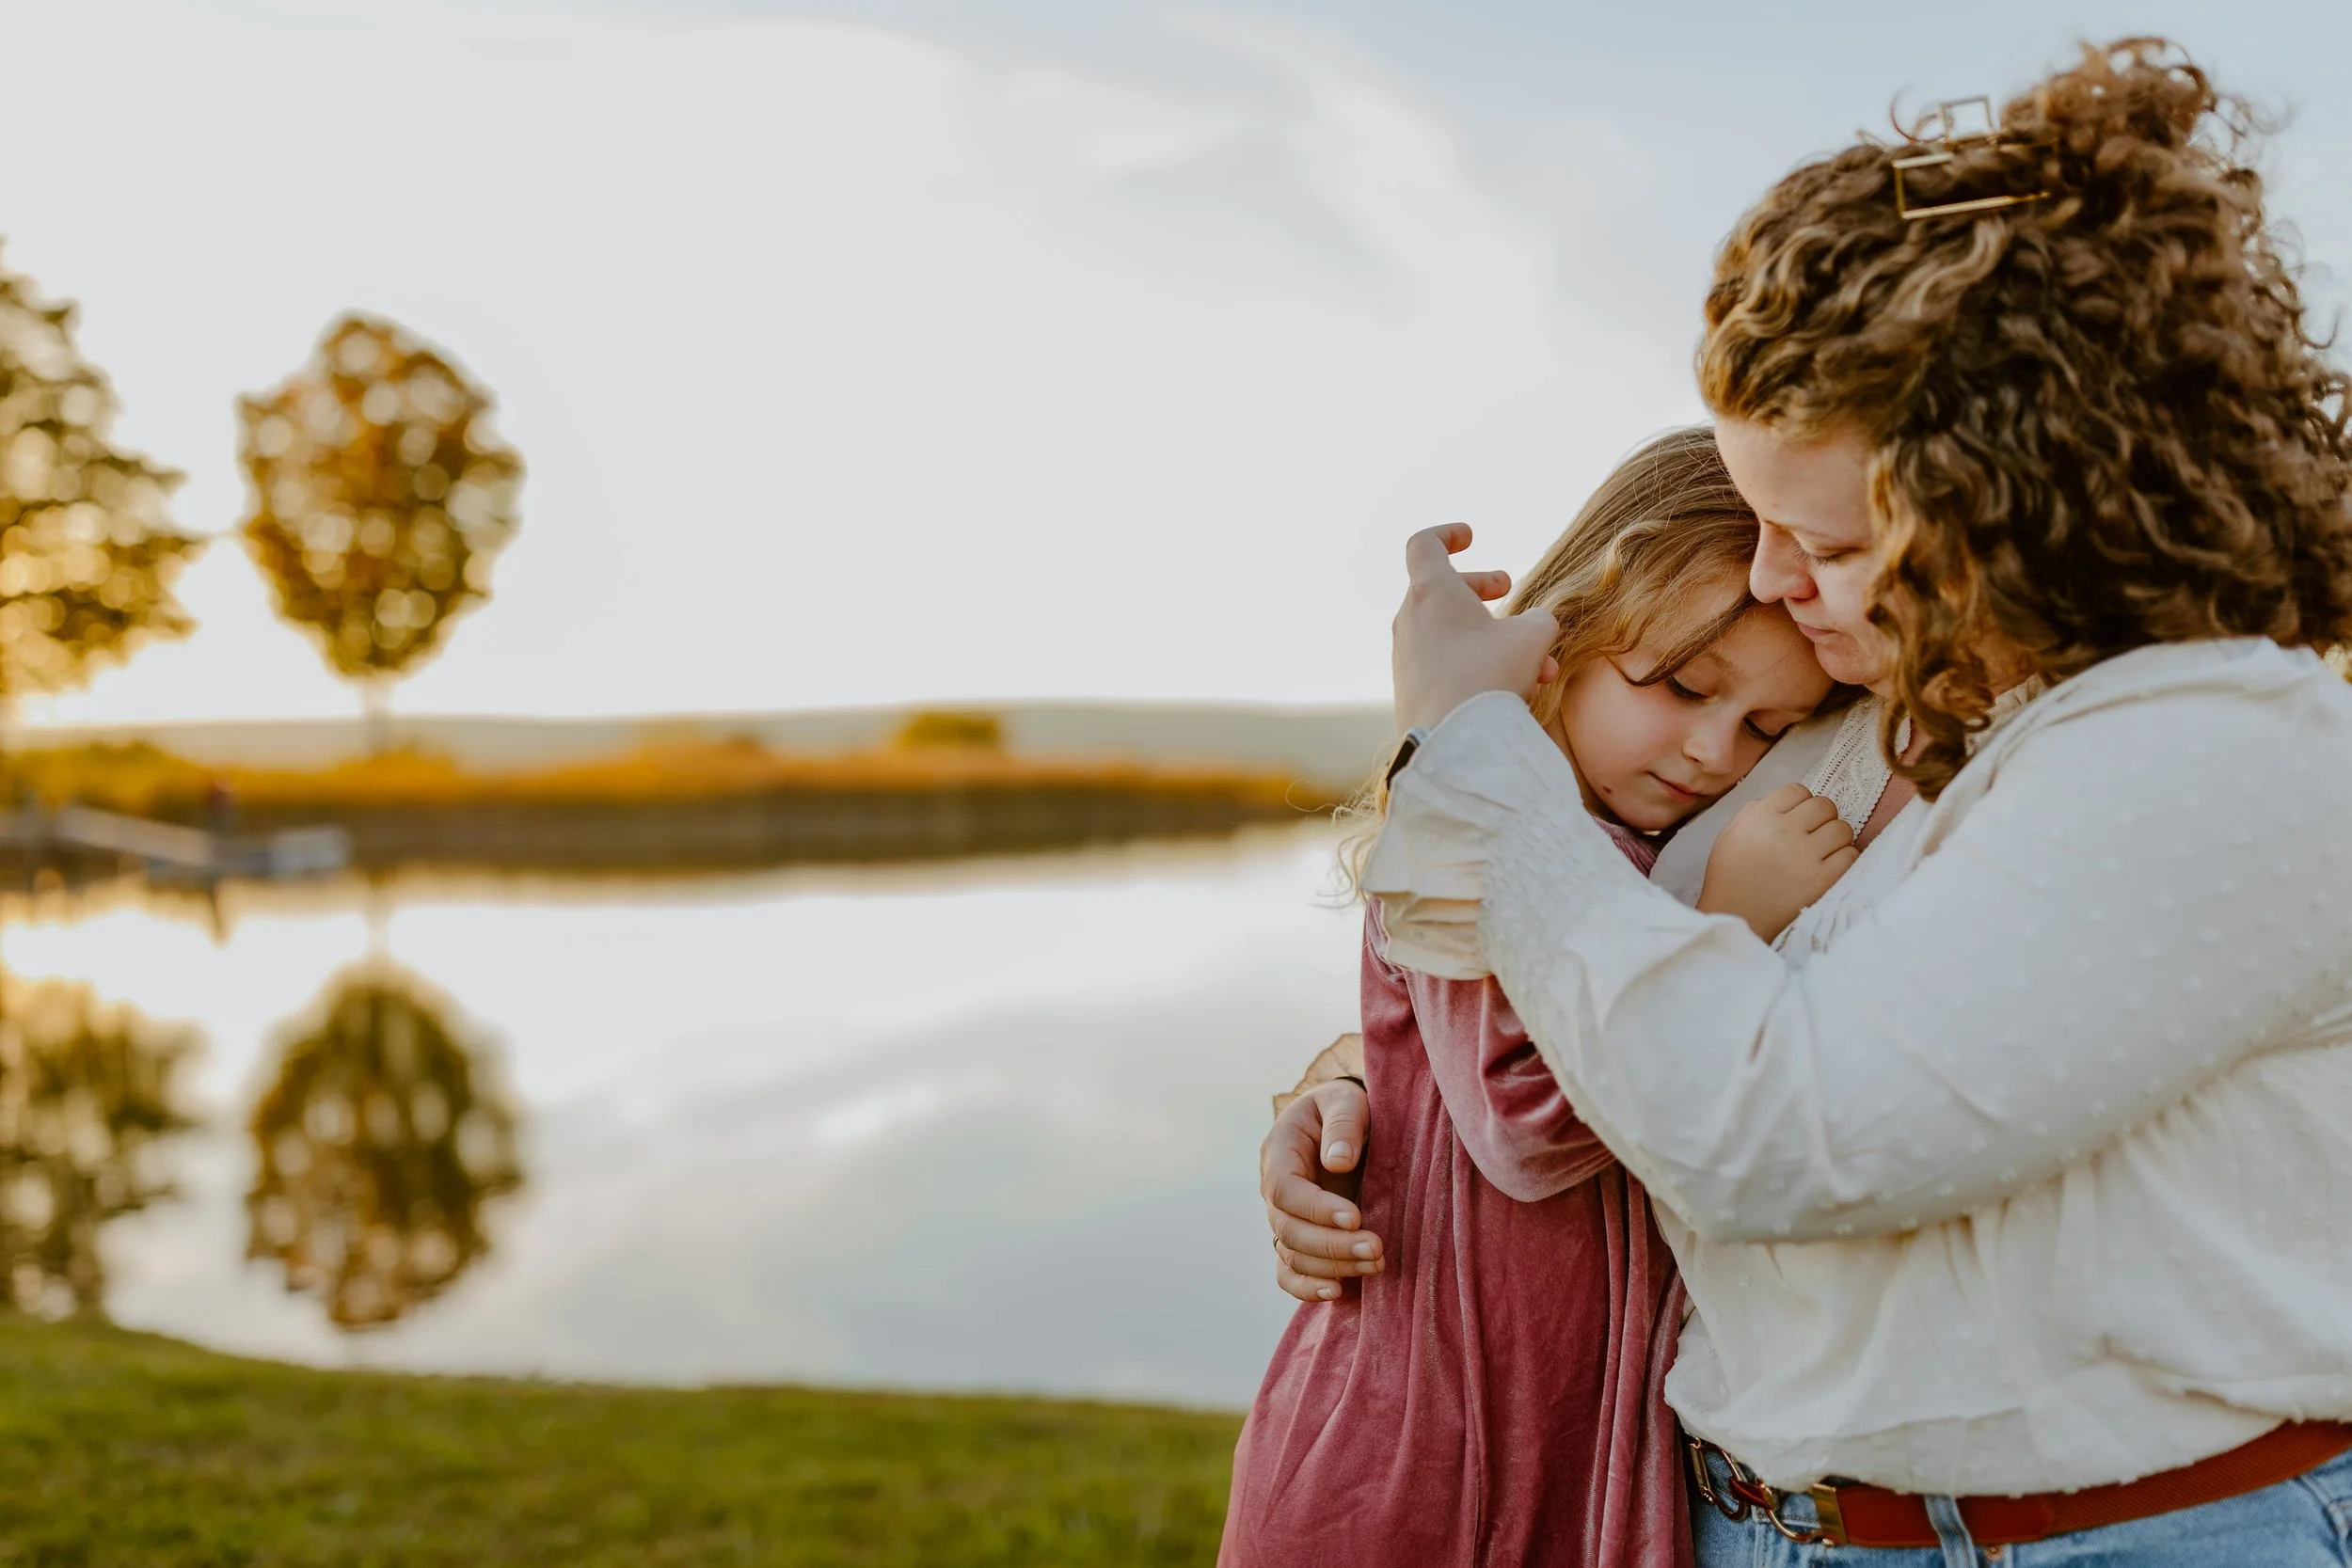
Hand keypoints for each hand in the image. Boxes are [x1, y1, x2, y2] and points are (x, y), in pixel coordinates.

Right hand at [1261, 1078, 1383, 1301]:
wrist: (1348, 1122)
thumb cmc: (1347, 1107)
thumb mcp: (1346, 1100)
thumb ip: (1342, 1124)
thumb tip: (1337, 1163)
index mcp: (1279, 1151)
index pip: (1285, 1189)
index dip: (1316, 1208)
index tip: (1355, 1217)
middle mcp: (1274, 1188)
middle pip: (1288, 1229)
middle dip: (1332, 1245)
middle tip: (1376, 1249)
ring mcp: (1284, 1217)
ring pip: (1292, 1254)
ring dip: (1332, 1266)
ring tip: (1376, 1264)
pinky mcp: (1299, 1238)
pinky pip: (1289, 1271)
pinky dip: (1306, 1287)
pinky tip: (1337, 1292)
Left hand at [1392, 524, 1560, 733]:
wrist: (1453, 742)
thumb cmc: (1490, 676)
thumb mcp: (1532, 636)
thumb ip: (1538, 619)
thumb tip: (1534, 626)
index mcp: (1431, 593)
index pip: (1424, 545)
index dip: (1448, 534)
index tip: (1471, 536)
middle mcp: (1410, 621)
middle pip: (1441, 588)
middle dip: (1479, 586)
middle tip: (1507, 587)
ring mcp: (1406, 657)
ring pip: (1451, 633)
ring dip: (1493, 637)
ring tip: (1536, 661)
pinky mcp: (1411, 690)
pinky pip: (1446, 665)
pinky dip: (1478, 665)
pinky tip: (1515, 690)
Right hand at [1696, 782, 1857, 941]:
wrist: (1736, 917)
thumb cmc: (1730, 878)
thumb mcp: (1729, 835)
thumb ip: (1753, 811)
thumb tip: (1783, 802)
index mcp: (1761, 817)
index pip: (1797, 790)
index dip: (1800, 803)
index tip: (1798, 818)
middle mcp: (1785, 830)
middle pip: (1824, 804)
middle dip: (1821, 817)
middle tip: (1813, 835)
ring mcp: (1806, 855)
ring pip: (1842, 828)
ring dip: (1835, 838)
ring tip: (1822, 852)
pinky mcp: (1822, 879)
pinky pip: (1850, 854)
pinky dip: (1844, 859)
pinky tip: (1829, 867)